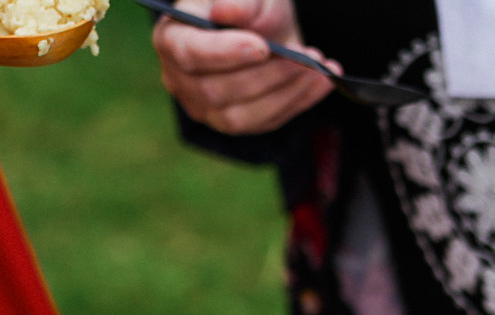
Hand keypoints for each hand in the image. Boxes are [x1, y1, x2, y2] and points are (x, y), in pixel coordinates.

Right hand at [153, 0, 336, 135]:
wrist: (261, 22)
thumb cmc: (247, 2)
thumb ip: (241, 1)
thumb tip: (227, 11)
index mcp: (172, 38)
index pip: (190, 54)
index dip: (225, 53)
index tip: (262, 46)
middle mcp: (181, 80)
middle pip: (217, 91)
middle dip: (266, 75)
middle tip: (306, 58)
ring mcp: (206, 108)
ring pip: (242, 117)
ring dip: (286, 93)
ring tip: (319, 69)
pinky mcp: (236, 121)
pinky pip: (266, 122)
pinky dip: (299, 102)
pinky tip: (322, 82)